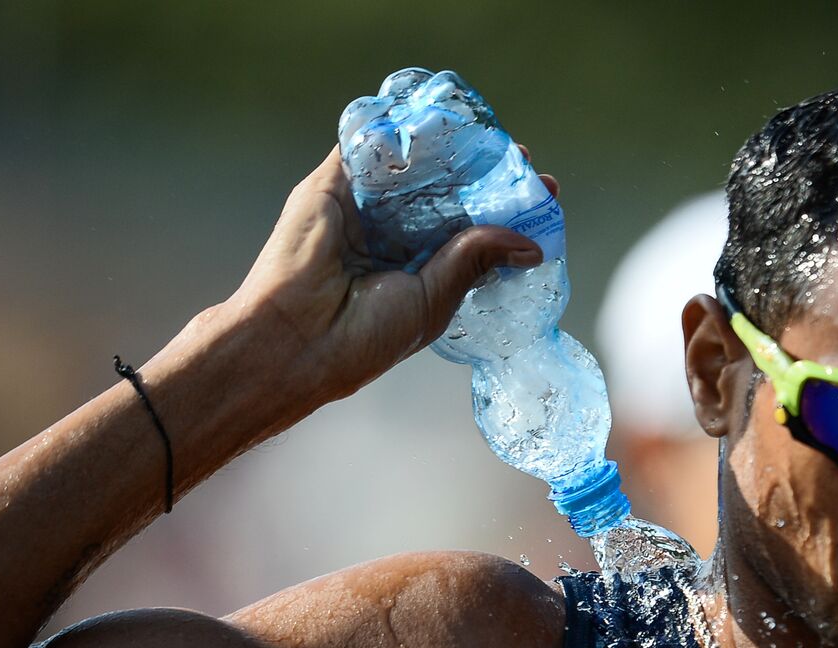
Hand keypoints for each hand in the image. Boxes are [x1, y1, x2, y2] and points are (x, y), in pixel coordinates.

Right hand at [227, 145, 559, 401]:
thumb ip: (475, 261)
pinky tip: (439, 121)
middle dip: (485, 177)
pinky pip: (369, 144)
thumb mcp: (435, 299)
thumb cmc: (363, 337)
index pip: (469, 232)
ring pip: (413, 167)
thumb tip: (530, 242)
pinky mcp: (332, 183)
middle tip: (521, 161)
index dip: (504, 212)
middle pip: (446, 194)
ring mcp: (362, 207)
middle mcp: (391, 237)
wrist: (297, 336)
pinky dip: (399, 129)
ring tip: (491, 141)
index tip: (540, 195)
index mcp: (415, 271)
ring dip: (450, 151)